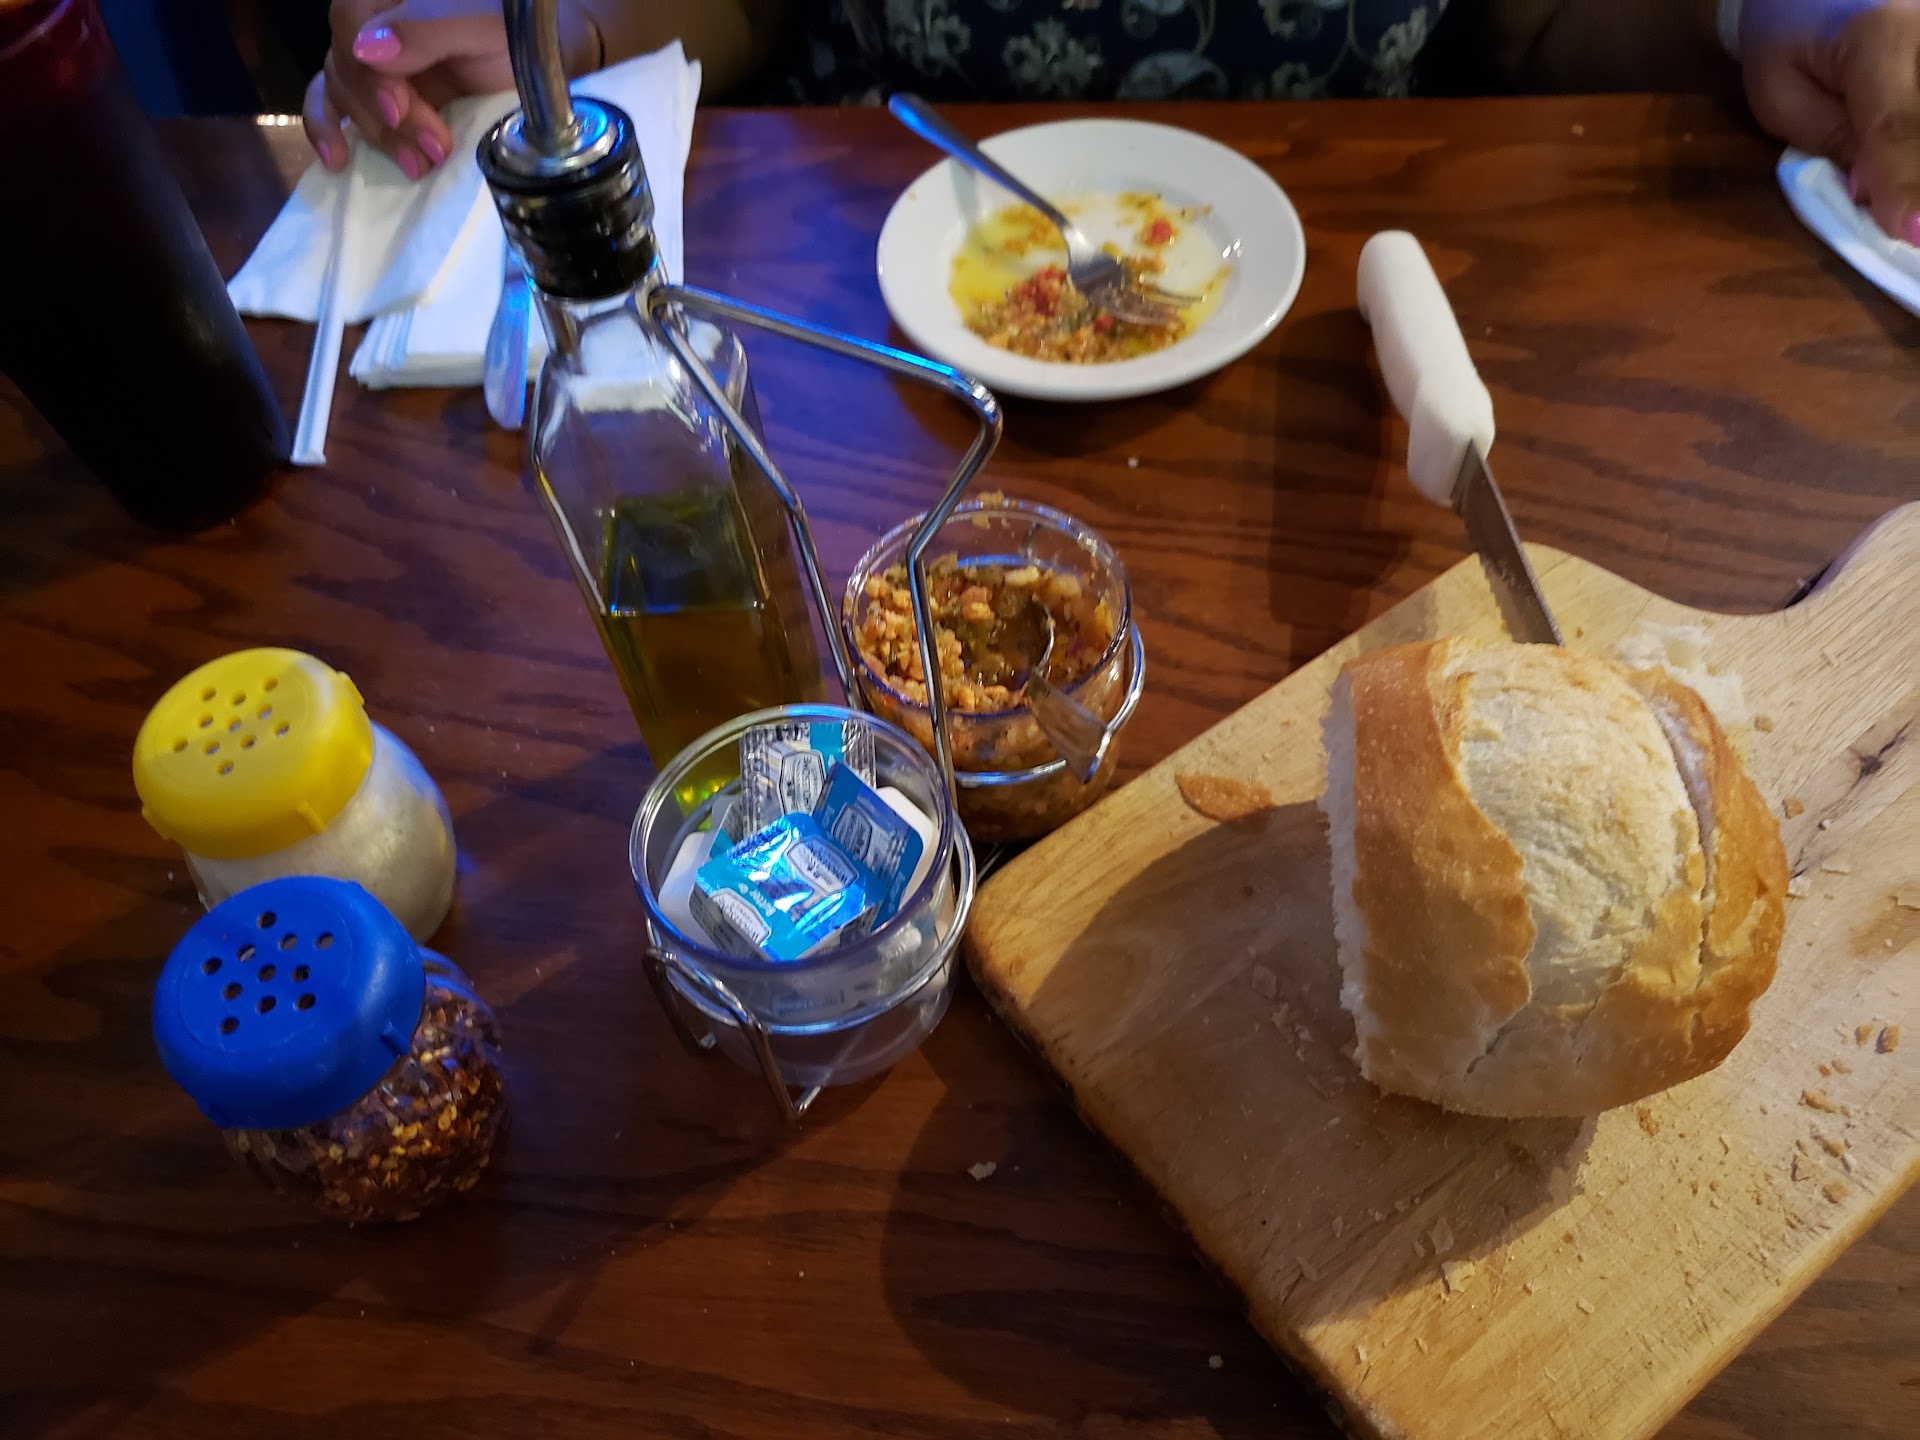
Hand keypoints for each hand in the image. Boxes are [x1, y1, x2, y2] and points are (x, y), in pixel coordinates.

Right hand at [303, 0, 600, 178]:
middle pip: (347, 69)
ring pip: (342, 94)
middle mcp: (370, 19)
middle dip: (388, 118)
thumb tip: (366, 50)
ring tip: (420, 165)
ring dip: (378, 136)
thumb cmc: (515, 32)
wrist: (541, 56)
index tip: (397, 110)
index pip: (352, 28)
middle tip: (434, 149)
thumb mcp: (481, 24)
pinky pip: (330, 102)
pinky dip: (327, 129)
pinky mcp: (376, 91)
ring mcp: (370, 58)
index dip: (372, 76)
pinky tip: (336, 158)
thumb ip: (426, 29)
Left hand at [1741, 0, 1919, 242]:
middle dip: (1914, 181)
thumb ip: (1833, 141)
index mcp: (1881, 34)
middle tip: (1909, 232)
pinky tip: (1904, 178)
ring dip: (1915, 171)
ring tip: (1905, 212)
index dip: (1906, 186)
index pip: (1896, 126)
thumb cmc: (1787, 44)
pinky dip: (1915, 154)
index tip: (1912, 236)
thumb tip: (1878, 196)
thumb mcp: (1784, 95)